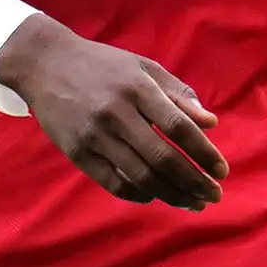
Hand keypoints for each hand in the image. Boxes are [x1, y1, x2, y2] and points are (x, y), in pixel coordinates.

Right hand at [0, 14, 225, 207]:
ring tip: (193, 202)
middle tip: (214, 195)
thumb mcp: (142, 68)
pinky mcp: (77, 153)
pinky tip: (156, 196)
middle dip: (194, 181)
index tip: (222, 170)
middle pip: (163, 158)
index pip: (179, 127)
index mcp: (137, 88)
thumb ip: (178, 94)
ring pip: (141, 176)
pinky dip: (139, 194)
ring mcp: (94, 136)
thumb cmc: (103, 65)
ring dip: (172, 194)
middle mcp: (116, 113)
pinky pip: (114, 183)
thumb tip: (211, 123)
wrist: (44, 64)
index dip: (204, 152)